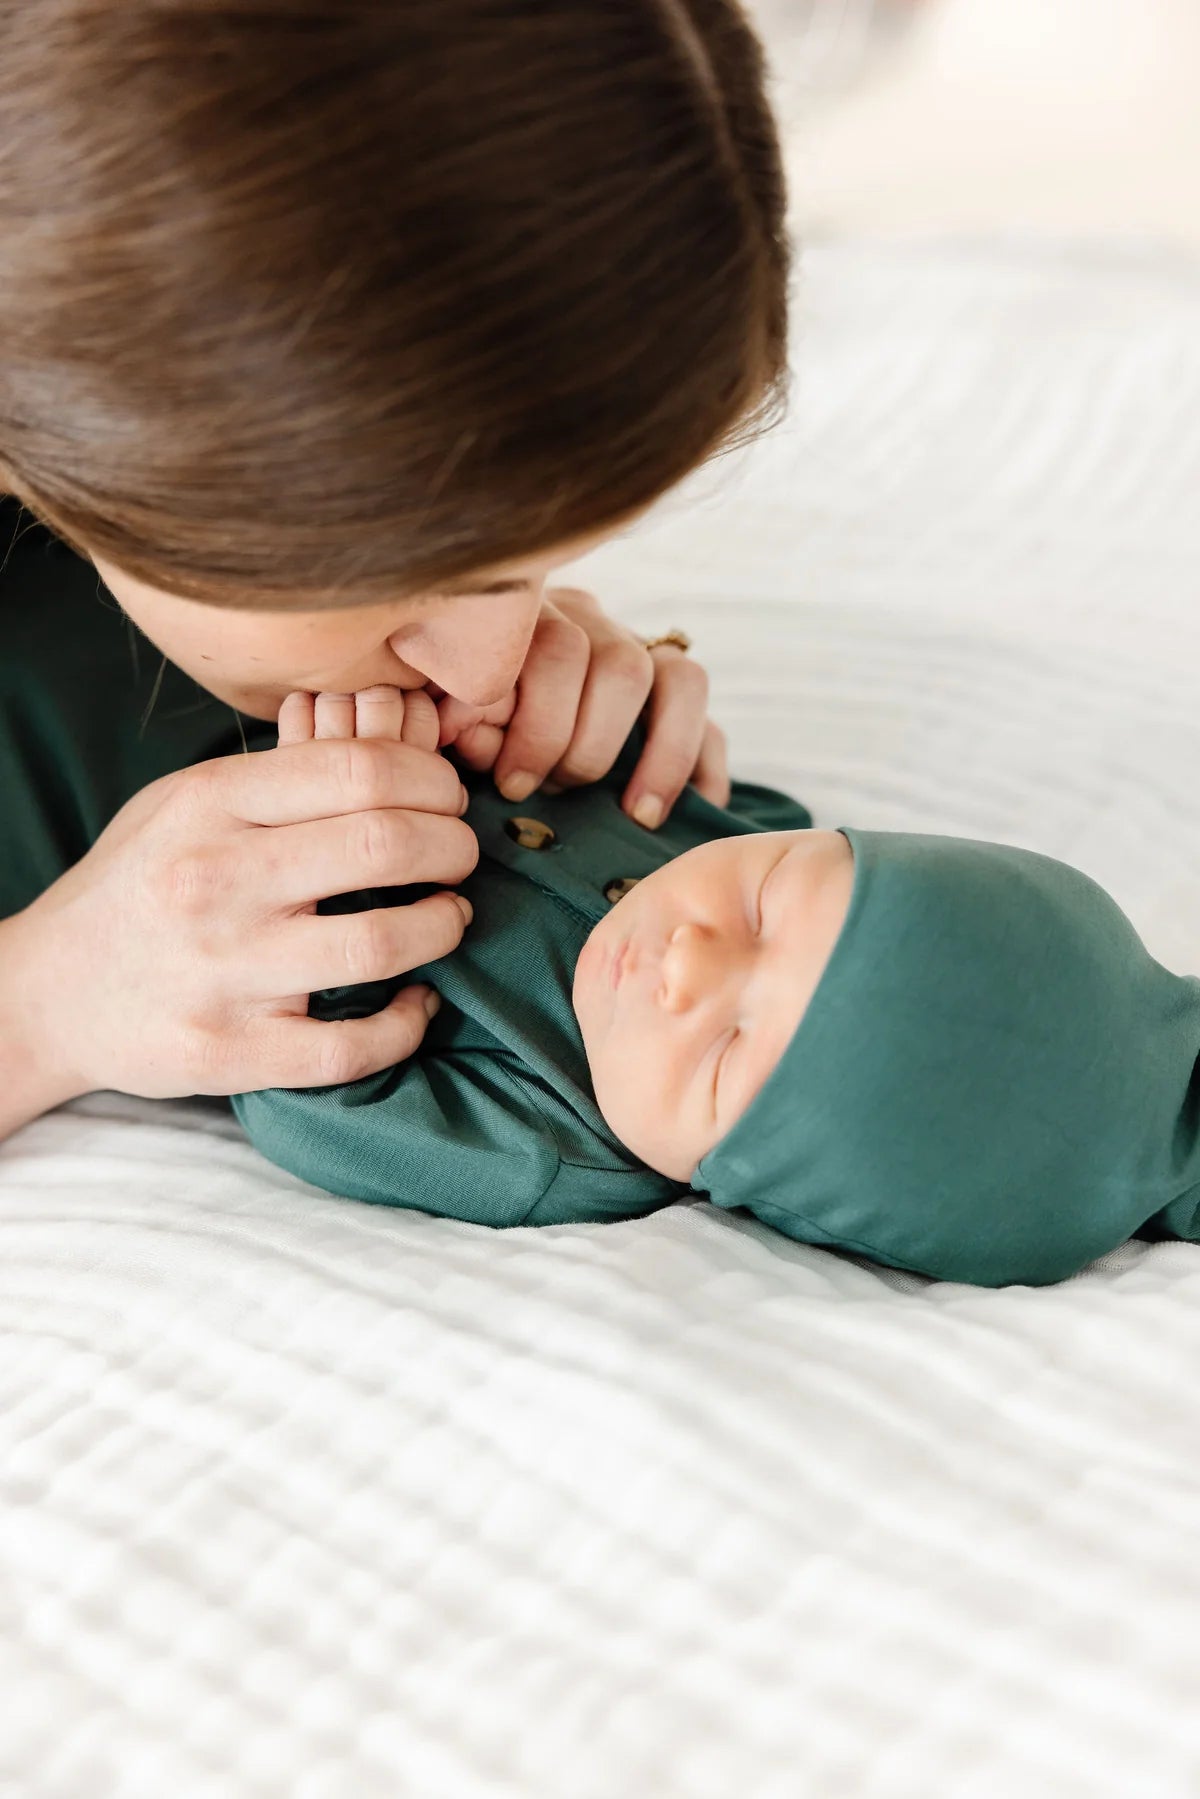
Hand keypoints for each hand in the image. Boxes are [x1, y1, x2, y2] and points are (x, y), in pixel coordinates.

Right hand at [16, 694, 475, 1100]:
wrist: (48, 992)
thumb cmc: (140, 884)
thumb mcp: (183, 803)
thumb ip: (277, 778)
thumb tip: (398, 749)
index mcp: (209, 805)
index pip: (359, 768)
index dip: (432, 780)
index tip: (447, 798)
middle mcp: (215, 882)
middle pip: (385, 844)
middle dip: (453, 846)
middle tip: (461, 855)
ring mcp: (223, 973)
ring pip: (381, 944)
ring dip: (443, 927)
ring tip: (449, 918)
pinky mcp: (230, 1052)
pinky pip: (351, 1047)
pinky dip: (408, 1024)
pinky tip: (418, 1002)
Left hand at [436, 586, 730, 827]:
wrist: (482, 717)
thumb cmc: (465, 726)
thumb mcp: (452, 721)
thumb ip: (462, 722)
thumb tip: (468, 731)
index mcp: (531, 617)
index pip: (553, 646)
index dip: (538, 724)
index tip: (513, 786)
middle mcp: (590, 620)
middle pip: (620, 663)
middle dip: (590, 745)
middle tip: (557, 793)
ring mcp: (639, 647)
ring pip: (678, 677)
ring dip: (659, 755)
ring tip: (633, 815)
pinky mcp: (676, 689)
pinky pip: (709, 717)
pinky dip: (700, 767)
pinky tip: (689, 811)